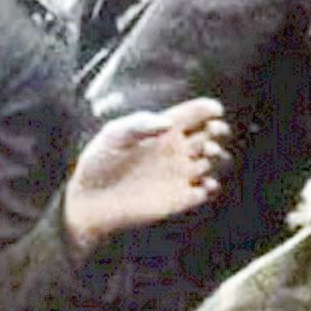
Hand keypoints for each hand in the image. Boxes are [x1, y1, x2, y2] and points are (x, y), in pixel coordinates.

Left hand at [63, 98, 232, 257]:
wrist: (91, 201)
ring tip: (209, 155)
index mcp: (162, 130)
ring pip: (213, 162)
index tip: (215, 110)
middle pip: (210, 135)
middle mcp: (175, 150)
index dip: (207, 109)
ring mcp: (179, 174)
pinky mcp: (180, 199)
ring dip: (219, 157)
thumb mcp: (113, 135)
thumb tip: (168, 122)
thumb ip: (139, 123)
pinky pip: (206, 191)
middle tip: (213, 133)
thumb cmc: (98, 163)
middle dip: (218, 131)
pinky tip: (205, 184)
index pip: (193, 114)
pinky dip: (213, 187)